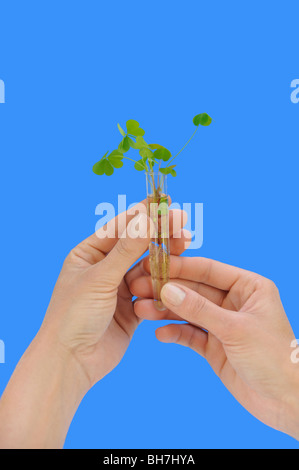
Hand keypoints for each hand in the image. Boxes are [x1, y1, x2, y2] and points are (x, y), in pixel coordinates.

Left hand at [0, 200, 189, 447]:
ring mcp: (118, 288)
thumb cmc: (73, 316)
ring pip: (147, 267)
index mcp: (89, 254)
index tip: (165, 202)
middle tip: (183, 222)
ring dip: (165, 257)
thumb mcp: (100, 278)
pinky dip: (164, 283)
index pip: (120, 228)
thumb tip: (146, 216)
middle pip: (137, 245)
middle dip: (159, 233)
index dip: (143, 214)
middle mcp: (104, 268)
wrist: (71, 362)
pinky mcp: (132, 308)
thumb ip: (126, 249)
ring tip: (186, 243)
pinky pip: (152, 290)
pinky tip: (178, 273)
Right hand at [130, 256, 298, 439]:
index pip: (208, 270)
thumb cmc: (275, 358)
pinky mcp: (215, 346)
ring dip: (166, 311)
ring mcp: (223, 324)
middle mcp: (234, 301)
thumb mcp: (235, 329)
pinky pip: (190, 334)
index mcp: (248, 286)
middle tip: (139, 287)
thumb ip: (200, 310)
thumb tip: (167, 290)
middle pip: (194, 290)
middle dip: (167, 289)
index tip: (153, 265)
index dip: (180, 267)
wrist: (286, 402)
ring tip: (141, 310)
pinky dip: (175, 333)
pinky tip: (161, 334)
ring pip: (188, 312)